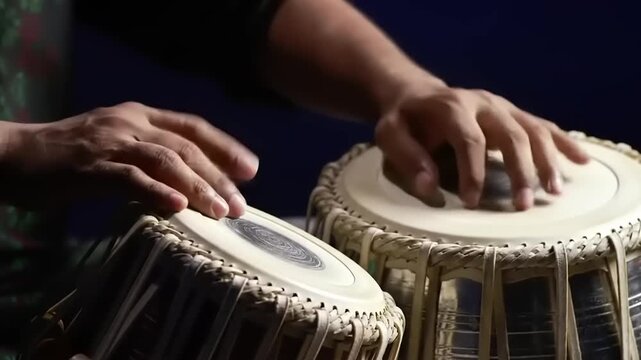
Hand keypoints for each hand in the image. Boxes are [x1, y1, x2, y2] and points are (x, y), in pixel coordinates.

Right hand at [0, 102, 257, 217]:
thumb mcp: (116, 145)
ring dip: (197, 186)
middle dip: (218, 176)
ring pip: (165, 160)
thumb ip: (151, 156)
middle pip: (186, 147)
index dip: (225, 147)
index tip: (251, 170)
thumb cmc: (70, 156)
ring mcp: (110, 143)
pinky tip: (178, 207)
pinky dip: (156, 192)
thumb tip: (191, 186)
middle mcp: (129, 122)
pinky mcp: (89, 167)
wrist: (14, 155)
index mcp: (139, 115)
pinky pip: (130, 178)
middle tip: (240, 204)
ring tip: (220, 211)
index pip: (193, 127)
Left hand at [375, 84, 589, 210]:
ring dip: (547, 161)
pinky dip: (564, 143)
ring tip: (554, 192)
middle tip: (522, 206)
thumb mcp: (389, 134)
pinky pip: (544, 126)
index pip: (469, 139)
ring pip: (533, 130)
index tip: (472, 202)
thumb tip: (430, 189)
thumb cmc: (404, 121)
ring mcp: (502, 106)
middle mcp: (482, 103)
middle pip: (511, 133)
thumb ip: (407, 158)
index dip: (473, 171)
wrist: (417, 96)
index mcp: (451, 106)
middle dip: (519, 171)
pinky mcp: (512, 113)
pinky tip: (582, 161)